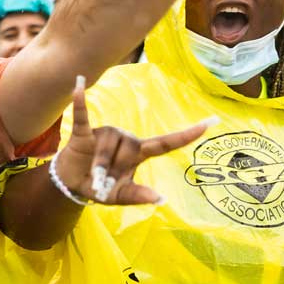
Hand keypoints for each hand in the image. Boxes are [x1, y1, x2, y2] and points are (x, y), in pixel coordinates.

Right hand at [54, 77, 213, 204]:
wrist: (72, 183)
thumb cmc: (99, 186)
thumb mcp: (119, 196)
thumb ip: (137, 196)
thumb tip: (161, 199)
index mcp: (139, 153)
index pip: (167, 143)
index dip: (188, 134)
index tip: (212, 123)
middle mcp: (126, 139)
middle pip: (128, 153)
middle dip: (112, 173)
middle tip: (101, 184)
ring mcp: (107, 133)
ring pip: (107, 149)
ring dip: (98, 166)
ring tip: (91, 175)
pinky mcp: (85, 132)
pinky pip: (83, 116)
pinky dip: (80, 102)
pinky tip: (79, 84)